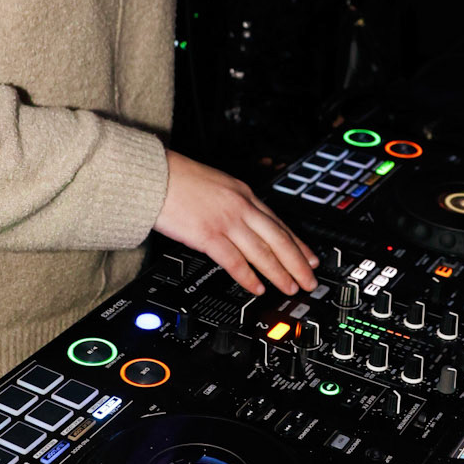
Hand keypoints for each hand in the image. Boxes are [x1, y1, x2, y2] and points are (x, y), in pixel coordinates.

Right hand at [155, 151, 317, 296]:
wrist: (153, 175)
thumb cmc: (177, 179)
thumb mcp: (216, 185)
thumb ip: (233, 204)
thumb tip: (244, 223)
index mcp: (243, 193)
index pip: (278, 223)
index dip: (298, 244)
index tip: (310, 259)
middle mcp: (240, 207)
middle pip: (278, 239)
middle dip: (297, 263)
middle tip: (310, 280)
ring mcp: (226, 221)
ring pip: (262, 252)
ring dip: (280, 273)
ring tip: (290, 288)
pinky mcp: (208, 235)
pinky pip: (235, 261)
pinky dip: (249, 277)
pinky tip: (257, 288)